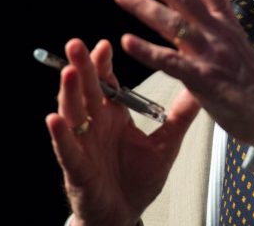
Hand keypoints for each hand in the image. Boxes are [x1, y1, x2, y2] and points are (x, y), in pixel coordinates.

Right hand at [46, 38, 199, 225]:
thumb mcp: (166, 145)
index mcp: (114, 116)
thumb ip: (179, 117)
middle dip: (81, 67)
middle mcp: (96, 125)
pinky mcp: (77, 169)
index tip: (105, 44)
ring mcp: (83, 145)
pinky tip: (54, 119)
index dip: (103, 64)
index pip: (107, 83)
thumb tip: (199, 89)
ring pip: (73, 113)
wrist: (124, 216)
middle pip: (86, 90)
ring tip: (68, 72)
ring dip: (68, 93)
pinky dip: (60, 135)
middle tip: (76, 45)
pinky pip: (66, 149)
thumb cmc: (139, 180)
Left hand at [114, 0, 253, 144]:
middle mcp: (217, 31)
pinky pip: (170, 61)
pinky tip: (126, 40)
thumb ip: (224, 14)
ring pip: (172, 23)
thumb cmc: (251, 80)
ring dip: (143, 6)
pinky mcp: (201, 78)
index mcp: (225, 21)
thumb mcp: (240, 39)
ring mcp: (209, 53)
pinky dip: (147, 50)